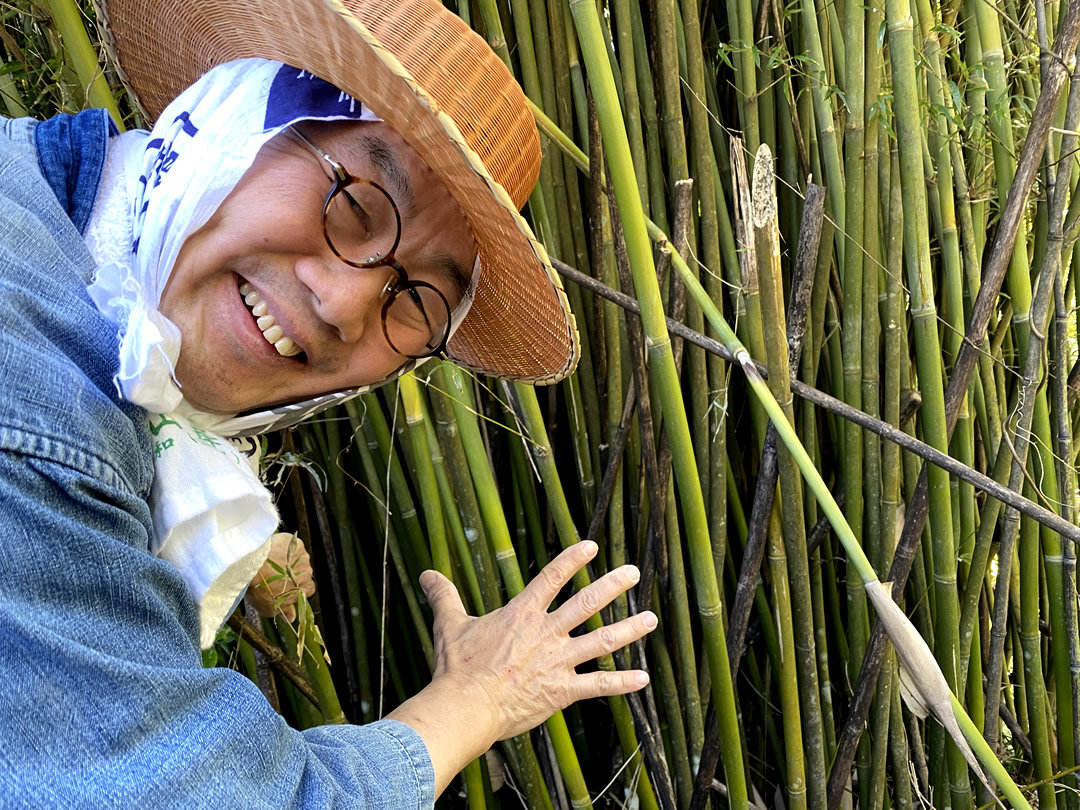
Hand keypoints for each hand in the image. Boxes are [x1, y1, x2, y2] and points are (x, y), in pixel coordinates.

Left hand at [246, 532, 315, 621]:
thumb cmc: (261, 589)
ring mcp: (302, 556)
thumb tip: (291, 618)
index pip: (308, 590)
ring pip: (297, 559)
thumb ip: (285, 612)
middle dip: (293, 574)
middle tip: (276, 575)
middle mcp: (308, 571)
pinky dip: (283, 548)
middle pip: (304, 573)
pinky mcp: (294, 542)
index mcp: (305, 588)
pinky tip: (272, 552)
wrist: (254, 566)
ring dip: (288, 561)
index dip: (298, 589)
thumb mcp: (271, 608)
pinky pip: (291, 546)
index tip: (287, 589)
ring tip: (271, 563)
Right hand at [420, 540, 656, 741]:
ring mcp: (558, 662)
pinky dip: (622, 683)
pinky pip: (599, 685)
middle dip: (613, 585)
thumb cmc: (457, 667)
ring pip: (602, 640)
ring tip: (651, 619)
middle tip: (634, 573)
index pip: (552, 577)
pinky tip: (643, 678)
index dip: (572, 559)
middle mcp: (546, 633)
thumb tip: (426, 573)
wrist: (465, 707)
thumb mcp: (450, 625)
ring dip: (629, 629)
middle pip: (586, 602)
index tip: (592, 546)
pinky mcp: (563, 691)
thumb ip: (444, 596)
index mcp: (522, 614)